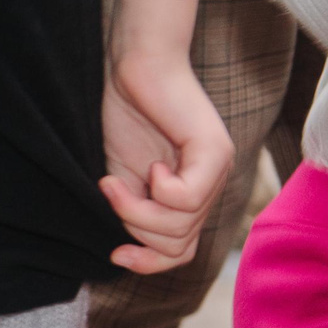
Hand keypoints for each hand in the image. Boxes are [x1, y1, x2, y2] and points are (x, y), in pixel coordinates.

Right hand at [99, 0, 230, 274]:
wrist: (133, 64)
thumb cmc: (123, 113)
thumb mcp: (121, 178)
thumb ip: (131, 211)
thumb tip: (125, 251)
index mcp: (189, 195)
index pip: (181, 253)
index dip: (148, 264)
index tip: (115, 252)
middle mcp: (210, 186)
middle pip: (176, 246)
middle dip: (135, 228)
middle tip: (111, 190)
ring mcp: (216, 169)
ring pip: (180, 228)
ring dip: (137, 210)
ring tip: (116, 178)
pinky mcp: (213, 151)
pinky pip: (187, 199)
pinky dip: (159, 190)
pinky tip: (150, 166)